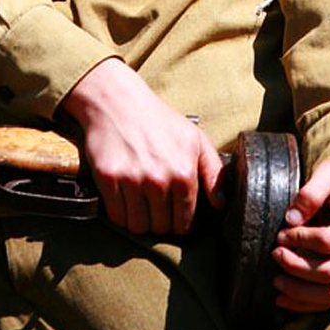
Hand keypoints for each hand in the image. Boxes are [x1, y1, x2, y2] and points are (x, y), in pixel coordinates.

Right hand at [61, 57, 225, 235]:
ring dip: (140, 220)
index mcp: (183, 171)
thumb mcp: (195, 139)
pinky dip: (120, 213)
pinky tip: (125, 198)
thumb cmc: (159, 120)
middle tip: (156, 205)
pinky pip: (116, 216)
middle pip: (161, 228)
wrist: (119, 101)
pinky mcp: (108, 179)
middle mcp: (158, 179)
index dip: (181, 222)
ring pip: (138, 226)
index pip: (185, 223)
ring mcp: (132, 180)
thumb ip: (213, 172)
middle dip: (160, 221)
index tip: (175, 214)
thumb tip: (221, 204)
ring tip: (141, 202)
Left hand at [271, 160, 329, 312]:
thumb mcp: (329, 173)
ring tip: (276, 282)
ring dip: (300, 292)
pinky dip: (306, 304)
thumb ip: (311, 193)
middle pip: (329, 272)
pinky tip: (284, 299)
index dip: (301, 240)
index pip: (328, 242)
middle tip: (275, 253)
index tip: (281, 233)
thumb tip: (291, 220)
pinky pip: (329, 299)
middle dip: (297, 266)